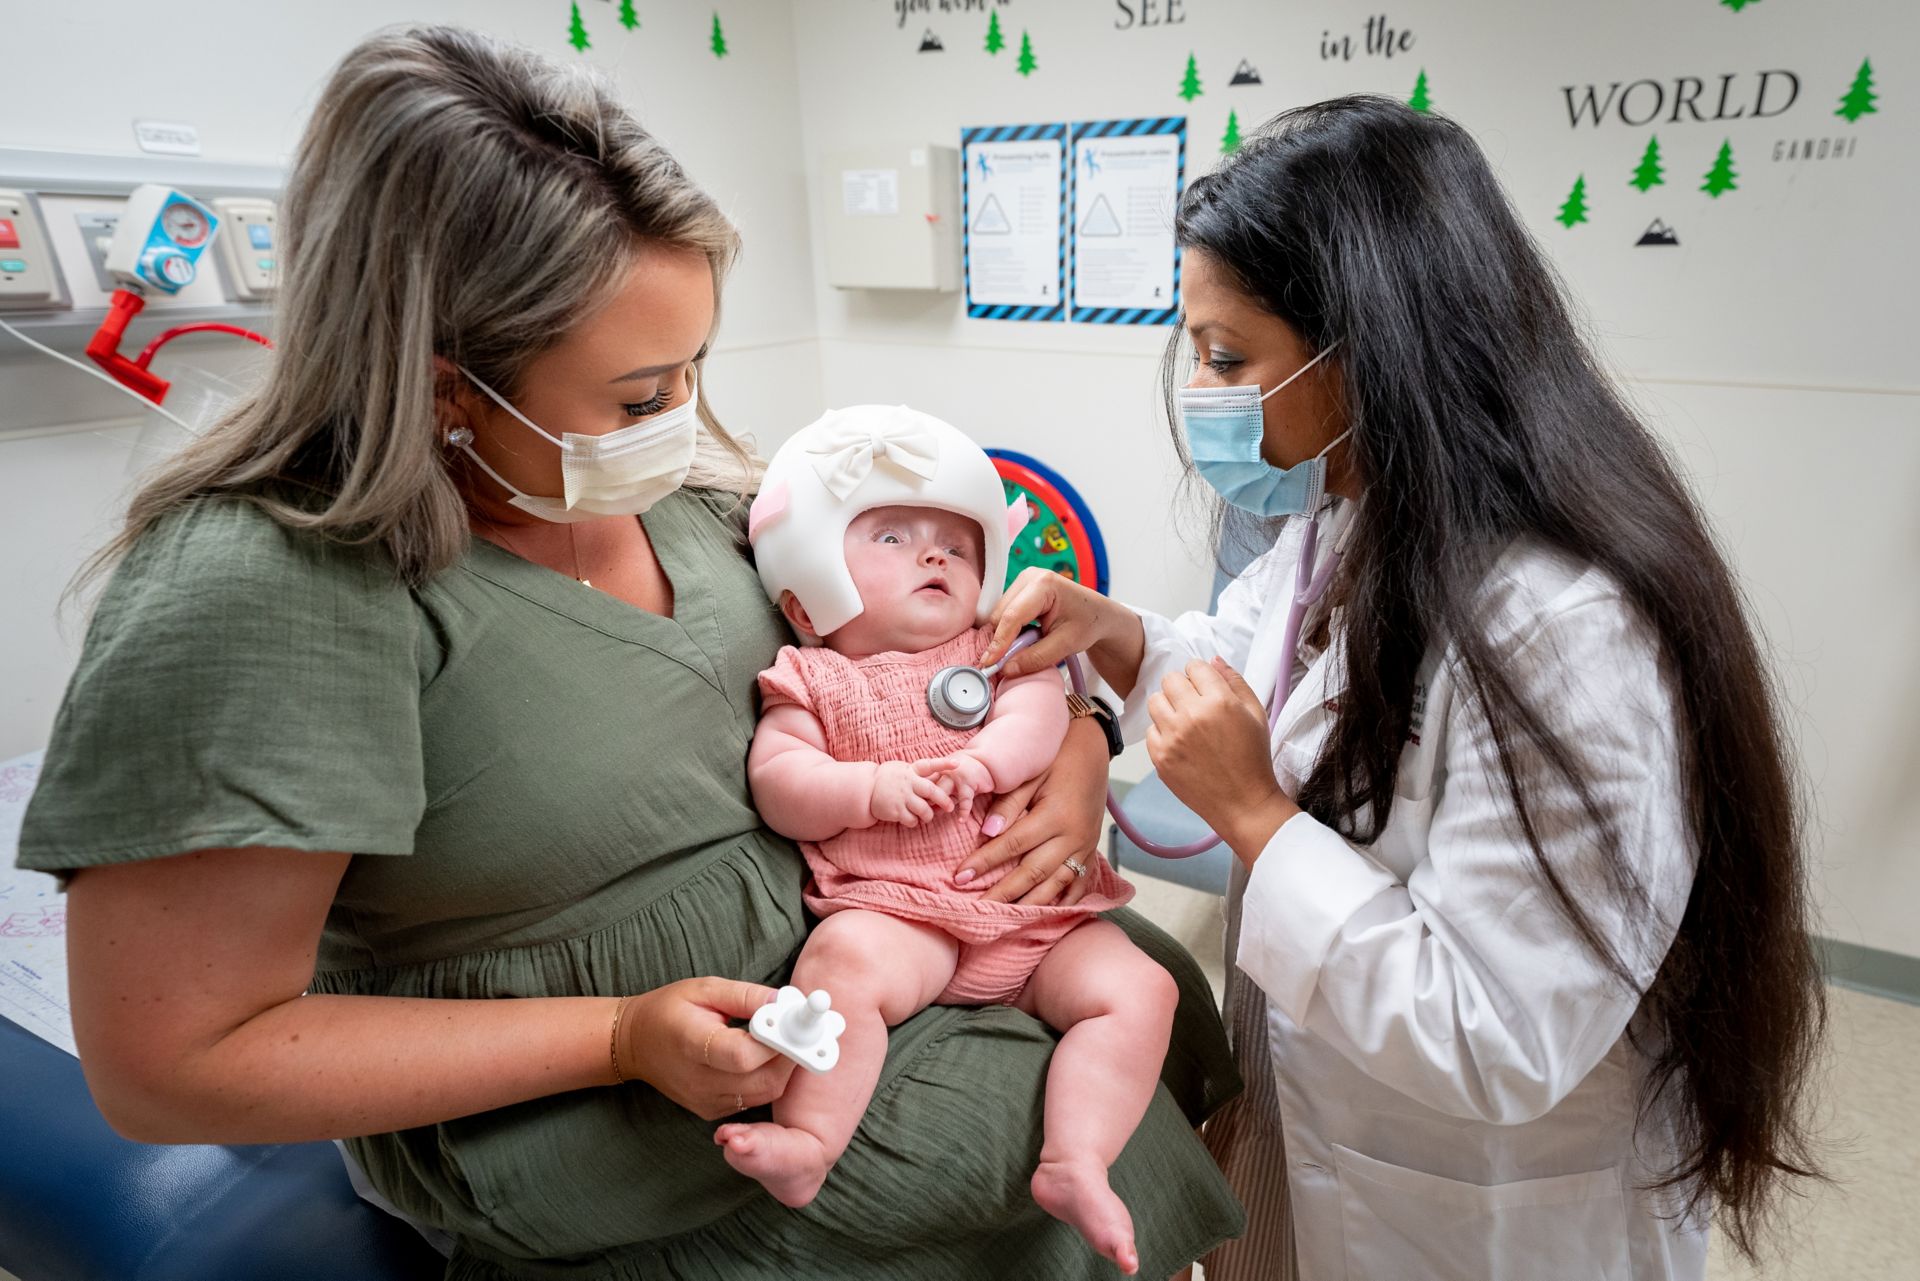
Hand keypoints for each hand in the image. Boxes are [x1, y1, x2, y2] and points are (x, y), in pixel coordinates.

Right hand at [615, 977, 796, 1120]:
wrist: (636, 1043)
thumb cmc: (669, 1009)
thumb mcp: (704, 989)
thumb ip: (746, 996)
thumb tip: (783, 1002)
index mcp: (692, 1044)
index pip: (743, 1056)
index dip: (775, 1041)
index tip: (793, 1020)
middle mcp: (699, 1081)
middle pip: (763, 1080)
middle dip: (789, 1056)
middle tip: (797, 1031)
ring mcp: (705, 1101)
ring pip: (765, 1093)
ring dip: (783, 1069)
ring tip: (783, 1041)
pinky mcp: (711, 1111)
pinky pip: (754, 1101)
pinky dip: (768, 1080)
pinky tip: (765, 1058)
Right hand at [870, 760, 954, 827]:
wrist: (865, 789)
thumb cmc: (888, 778)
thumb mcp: (903, 769)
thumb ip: (919, 773)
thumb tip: (939, 775)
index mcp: (911, 771)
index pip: (929, 765)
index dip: (944, 764)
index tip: (957, 763)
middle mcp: (908, 783)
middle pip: (931, 791)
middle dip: (944, 800)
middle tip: (951, 807)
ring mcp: (901, 797)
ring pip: (924, 810)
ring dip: (929, 815)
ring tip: (927, 816)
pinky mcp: (895, 811)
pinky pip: (912, 820)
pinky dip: (915, 822)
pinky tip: (913, 819)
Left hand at [915, 753, 995, 812]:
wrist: (981, 762)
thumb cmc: (960, 775)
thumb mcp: (946, 780)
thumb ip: (936, 792)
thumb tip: (927, 810)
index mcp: (935, 769)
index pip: (921, 782)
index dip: (915, 794)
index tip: (910, 806)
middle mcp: (944, 771)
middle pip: (928, 787)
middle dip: (923, 800)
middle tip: (919, 814)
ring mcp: (956, 776)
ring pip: (943, 792)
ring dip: (939, 805)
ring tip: (933, 817)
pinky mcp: (969, 782)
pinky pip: (965, 799)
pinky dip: (964, 811)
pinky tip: (961, 820)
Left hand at [953, 718, 1109, 905]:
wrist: (1093, 750)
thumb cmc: (1056, 759)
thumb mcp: (1031, 774)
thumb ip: (1009, 803)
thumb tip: (986, 834)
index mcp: (1055, 815)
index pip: (1013, 845)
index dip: (985, 862)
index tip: (960, 877)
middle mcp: (1073, 836)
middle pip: (1033, 872)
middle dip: (1002, 892)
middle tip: (976, 908)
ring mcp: (1085, 846)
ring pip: (1055, 884)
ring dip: (1029, 903)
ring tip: (1005, 918)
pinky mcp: (1091, 850)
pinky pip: (1078, 883)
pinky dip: (1063, 901)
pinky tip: (1045, 914)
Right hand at [979, 567, 1121, 679]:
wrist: (1098, 613)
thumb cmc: (1087, 624)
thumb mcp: (1066, 645)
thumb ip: (1036, 657)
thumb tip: (1006, 669)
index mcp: (1044, 584)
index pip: (1013, 616)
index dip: (999, 642)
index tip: (990, 664)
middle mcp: (1029, 576)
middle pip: (1000, 615)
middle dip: (1002, 641)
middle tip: (1011, 663)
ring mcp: (1022, 581)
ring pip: (999, 615)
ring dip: (1005, 636)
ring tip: (1027, 646)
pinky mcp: (1019, 589)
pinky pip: (1004, 614)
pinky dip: (1009, 630)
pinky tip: (1025, 637)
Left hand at [1148, 658, 1297, 859]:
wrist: (1244, 803)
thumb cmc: (1253, 759)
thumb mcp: (1256, 713)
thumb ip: (1235, 681)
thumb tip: (1213, 660)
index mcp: (1218, 701)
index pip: (1194, 667)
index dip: (1201, 676)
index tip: (1206, 688)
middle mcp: (1192, 716)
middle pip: (1170, 680)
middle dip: (1183, 688)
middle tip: (1195, 705)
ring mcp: (1172, 738)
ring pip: (1155, 701)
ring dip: (1168, 706)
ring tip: (1185, 721)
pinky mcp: (1160, 757)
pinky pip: (1150, 730)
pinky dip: (1163, 733)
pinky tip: (1180, 743)